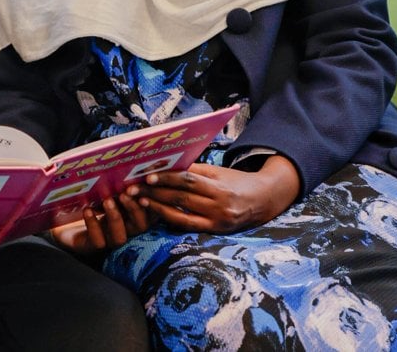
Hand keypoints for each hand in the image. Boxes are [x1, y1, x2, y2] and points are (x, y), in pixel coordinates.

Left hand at [49, 189, 153, 254]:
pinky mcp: (91, 246)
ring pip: (120, 236)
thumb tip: (125, 157)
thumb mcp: (102, 187)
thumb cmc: (86, 197)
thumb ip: (116, 179)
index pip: (149, 211)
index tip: (146, 184)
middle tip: (126, 193)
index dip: (152, 200)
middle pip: (141, 225)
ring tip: (108, 200)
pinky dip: (93, 225)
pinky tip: (88, 210)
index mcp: (130, 214)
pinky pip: (97, 241)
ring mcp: (107, 239)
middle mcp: (123, 229)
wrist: (60, 219)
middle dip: (135, 209)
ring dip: (115, 217)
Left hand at [137, 155, 300, 232]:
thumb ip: (195, 170)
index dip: (167, 178)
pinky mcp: (215, 231)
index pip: (188, 180)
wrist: (263, 200)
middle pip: (181, 198)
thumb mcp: (219, 171)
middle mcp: (218, 205)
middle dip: (155, 193)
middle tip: (133, 189)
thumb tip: (169, 165)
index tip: (147, 176)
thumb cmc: (237, 181)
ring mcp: (216, 221)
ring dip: (158, 208)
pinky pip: (189, 227)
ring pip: (182, 214)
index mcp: (219, 186)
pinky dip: (171, 220)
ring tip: (140, 202)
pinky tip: (157, 215)